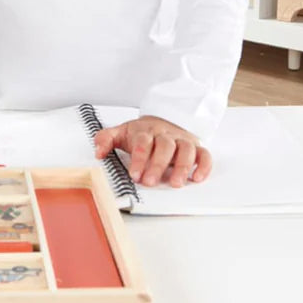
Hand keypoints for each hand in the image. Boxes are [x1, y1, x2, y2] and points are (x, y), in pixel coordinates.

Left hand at [93, 115, 210, 187]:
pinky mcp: (196, 147)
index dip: (139, 158)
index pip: (143, 143)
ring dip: (182, 166)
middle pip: (164, 146)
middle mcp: (166, 135)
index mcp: (146, 131)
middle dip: (157, 165)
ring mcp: (182, 140)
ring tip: (176, 183)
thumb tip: (98, 152)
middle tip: (150, 182)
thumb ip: (106, 139)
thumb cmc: (142, 132)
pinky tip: (198, 178)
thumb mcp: (121, 132)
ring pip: (186, 150)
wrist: (164, 119)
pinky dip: (203, 166)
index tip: (134, 174)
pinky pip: (204, 154)